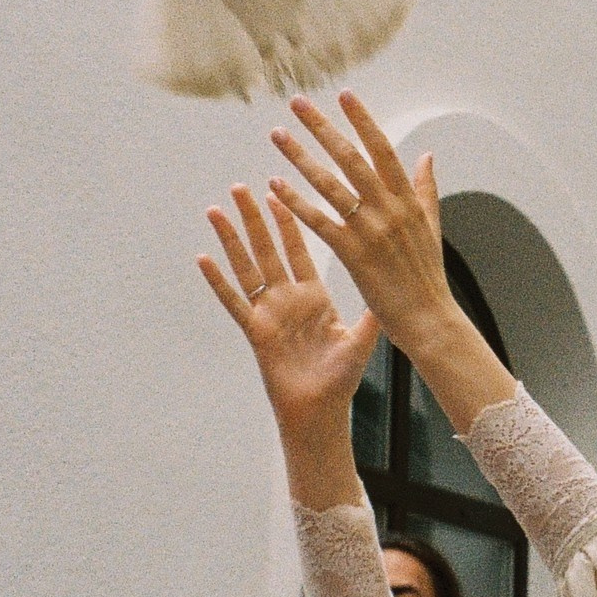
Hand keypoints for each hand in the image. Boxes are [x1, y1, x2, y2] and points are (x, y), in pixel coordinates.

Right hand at [198, 184, 378, 457]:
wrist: (320, 409)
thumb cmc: (340, 378)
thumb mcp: (361, 338)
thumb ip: (372, 311)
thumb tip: (393, 285)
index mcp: (314, 296)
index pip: (298, 250)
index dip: (288, 221)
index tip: (279, 191)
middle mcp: (288, 299)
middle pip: (268, 250)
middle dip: (255, 218)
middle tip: (241, 186)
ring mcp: (269, 313)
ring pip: (247, 267)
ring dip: (232, 238)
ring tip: (217, 210)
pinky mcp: (256, 331)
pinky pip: (235, 301)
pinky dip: (218, 280)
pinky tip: (203, 258)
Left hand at [267, 98, 512, 439]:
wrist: (429, 318)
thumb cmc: (427, 276)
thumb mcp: (431, 226)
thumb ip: (425, 189)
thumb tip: (426, 156)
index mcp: (408, 200)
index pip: (382, 150)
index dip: (362, 121)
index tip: (344, 96)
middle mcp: (389, 208)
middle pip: (350, 158)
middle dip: (322, 128)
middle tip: (299, 103)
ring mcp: (371, 230)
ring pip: (330, 184)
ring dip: (300, 157)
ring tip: (278, 135)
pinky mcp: (353, 254)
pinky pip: (319, 221)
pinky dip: (296, 202)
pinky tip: (275, 185)